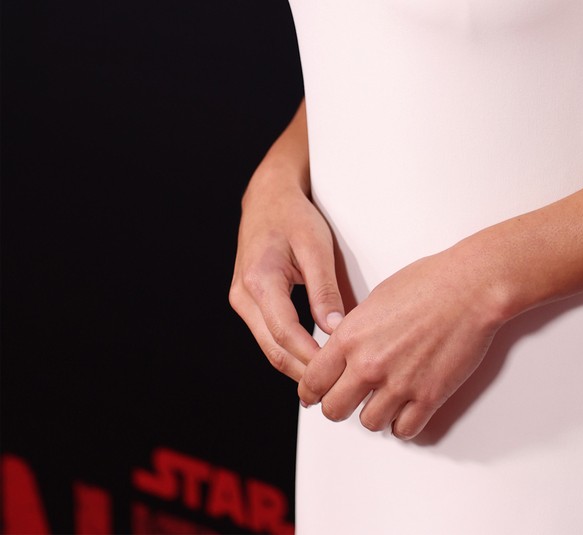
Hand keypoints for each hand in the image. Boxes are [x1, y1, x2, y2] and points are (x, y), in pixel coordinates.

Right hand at [230, 170, 343, 381]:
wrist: (268, 196)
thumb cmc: (294, 216)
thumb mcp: (316, 246)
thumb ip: (325, 289)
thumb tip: (335, 331)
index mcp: (259, 280)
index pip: (286, 333)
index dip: (311, 358)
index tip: (337, 373)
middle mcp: (243, 295)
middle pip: (274, 348)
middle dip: (304, 371)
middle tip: (336, 389)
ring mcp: (241, 300)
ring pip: (270, 346)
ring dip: (297, 364)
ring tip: (330, 380)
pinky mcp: (248, 302)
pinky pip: (269, 334)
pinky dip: (290, 349)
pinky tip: (314, 358)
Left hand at [297, 244, 503, 439]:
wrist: (470, 287)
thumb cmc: (429, 282)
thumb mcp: (376, 298)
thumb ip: (355, 330)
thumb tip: (346, 349)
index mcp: (351, 337)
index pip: (313, 382)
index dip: (312, 392)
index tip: (316, 395)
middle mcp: (370, 364)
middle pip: (335, 410)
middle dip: (340, 405)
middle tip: (349, 399)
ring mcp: (399, 384)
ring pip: (369, 423)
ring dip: (375, 413)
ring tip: (385, 399)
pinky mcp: (428, 397)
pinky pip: (404, 430)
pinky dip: (404, 423)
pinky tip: (407, 407)